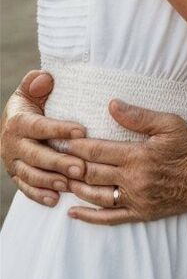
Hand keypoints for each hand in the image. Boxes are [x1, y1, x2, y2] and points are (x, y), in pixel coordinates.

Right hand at [1, 70, 85, 205]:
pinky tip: (55, 200)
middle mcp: (12, 144)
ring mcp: (13, 162)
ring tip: (70, 184)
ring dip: (50, 181)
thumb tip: (44, 79)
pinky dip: (39, 195)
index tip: (82, 130)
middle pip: (36, 155)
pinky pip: (25, 188)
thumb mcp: (30, 89)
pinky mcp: (16, 176)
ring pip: (30, 174)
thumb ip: (36, 82)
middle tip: (81, 168)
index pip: (40, 126)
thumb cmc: (31, 103)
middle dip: (58, 162)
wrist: (12, 123)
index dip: (59, 129)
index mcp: (18, 122)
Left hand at [64, 100, 186, 224]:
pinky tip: (72, 212)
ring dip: (74, 188)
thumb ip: (139, 116)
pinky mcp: (140, 213)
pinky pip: (109, 218)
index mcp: (138, 155)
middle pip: (90, 173)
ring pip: (94, 196)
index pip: (97, 151)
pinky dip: (88, 216)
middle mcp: (132, 180)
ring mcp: (135, 199)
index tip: (59, 138)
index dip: (75, 145)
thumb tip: (112, 105)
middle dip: (68, 165)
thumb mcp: (170, 123)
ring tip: (58, 178)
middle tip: (50, 157)